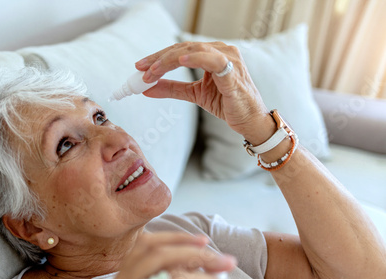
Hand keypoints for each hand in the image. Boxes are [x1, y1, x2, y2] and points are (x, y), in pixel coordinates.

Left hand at [135, 42, 274, 144]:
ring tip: (152, 71)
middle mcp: (221, 51)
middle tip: (141, 69)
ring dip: (169, 60)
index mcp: (212, 54)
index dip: (157, 57)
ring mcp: (229, 59)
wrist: (249, 121)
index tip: (139, 67)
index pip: (179, 50)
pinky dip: (195, 58)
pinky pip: (213, 61)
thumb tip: (147, 89)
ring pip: (194, 50)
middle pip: (183, 48)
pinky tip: (180, 60)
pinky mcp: (233, 73)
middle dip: (159, 59)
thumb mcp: (194, 94)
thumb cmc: (227, 104)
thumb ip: (172, 88)